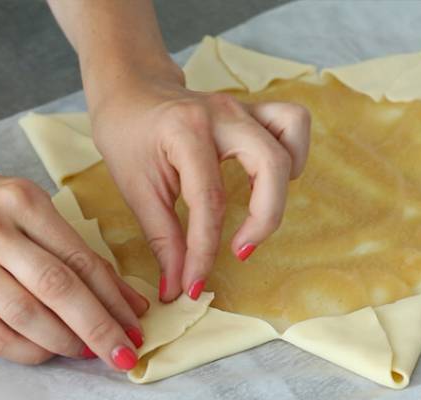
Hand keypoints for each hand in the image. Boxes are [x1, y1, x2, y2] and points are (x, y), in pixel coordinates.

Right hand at [0, 174, 148, 369]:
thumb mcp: (36, 213)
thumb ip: (78, 253)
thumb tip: (129, 303)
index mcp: (25, 204)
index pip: (81, 260)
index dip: (115, 299)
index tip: (137, 326)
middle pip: (58, 287)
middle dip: (98, 327)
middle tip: (124, 353)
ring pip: (25, 314)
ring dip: (65, 341)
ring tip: (90, 352)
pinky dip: (28, 349)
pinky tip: (51, 352)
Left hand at [90, 65, 310, 301]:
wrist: (129, 90)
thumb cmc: (127, 136)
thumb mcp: (136, 189)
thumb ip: (164, 239)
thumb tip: (179, 287)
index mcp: (186, 131)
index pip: (209, 200)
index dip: (205, 251)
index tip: (195, 284)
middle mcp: (223, 114)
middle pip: (271, 165)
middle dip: (264, 219)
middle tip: (239, 250)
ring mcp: (243, 107)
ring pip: (292, 133)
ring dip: (284, 180)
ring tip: (261, 209)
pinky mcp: (253, 110)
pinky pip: (293, 122)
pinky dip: (294, 152)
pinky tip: (272, 179)